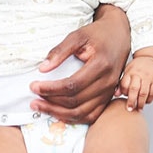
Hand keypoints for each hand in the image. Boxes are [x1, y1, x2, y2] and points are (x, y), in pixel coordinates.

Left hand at [31, 5, 129, 123]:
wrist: (119, 35)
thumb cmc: (98, 34)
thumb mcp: (78, 35)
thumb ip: (60, 51)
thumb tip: (43, 68)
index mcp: (101, 65)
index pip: (72, 85)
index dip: (51, 89)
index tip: (34, 86)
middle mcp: (107, 82)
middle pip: (76, 102)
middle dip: (51, 103)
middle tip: (33, 99)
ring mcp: (109, 92)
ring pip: (82, 113)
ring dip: (59, 114)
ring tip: (41, 107)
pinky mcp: (108, 97)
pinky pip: (91, 116)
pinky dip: (73, 118)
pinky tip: (58, 113)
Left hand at [120, 55, 152, 110]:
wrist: (151, 59)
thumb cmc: (137, 67)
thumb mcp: (127, 72)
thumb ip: (122, 83)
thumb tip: (115, 94)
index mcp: (130, 71)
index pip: (125, 84)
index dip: (124, 92)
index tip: (123, 98)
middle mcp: (140, 73)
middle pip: (134, 89)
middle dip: (131, 101)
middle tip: (130, 109)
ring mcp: (149, 77)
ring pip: (144, 93)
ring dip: (141, 103)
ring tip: (138, 108)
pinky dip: (149, 100)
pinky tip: (145, 102)